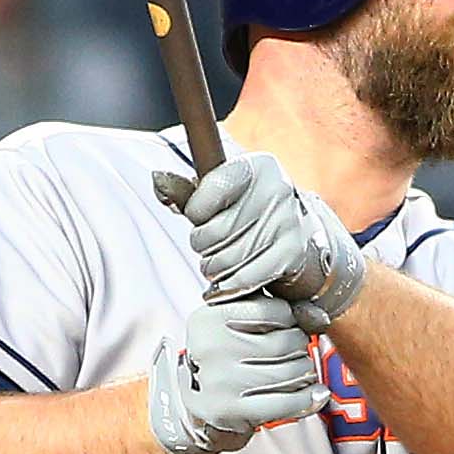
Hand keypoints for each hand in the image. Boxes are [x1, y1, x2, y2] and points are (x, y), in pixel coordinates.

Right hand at [146, 292, 321, 453]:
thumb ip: (270, 309)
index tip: (285, 328)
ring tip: (299, 372)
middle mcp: (211, 348)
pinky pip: (287, 402)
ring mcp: (220, 382)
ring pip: (290, 371)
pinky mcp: (232, 411)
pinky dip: (307, 398)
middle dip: (300, 347)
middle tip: (295, 353)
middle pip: (286, 342)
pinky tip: (315, 393)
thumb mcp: (233, 325)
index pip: (274, 310)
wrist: (195, 405)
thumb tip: (319, 317)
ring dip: (305, 372)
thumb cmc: (223, 357)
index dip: (290, 319)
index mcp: (209, 318)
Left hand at [158, 151, 364, 323]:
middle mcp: (276, 190)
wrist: (295, 234)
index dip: (196, 213)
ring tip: (216, 262)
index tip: (201, 217)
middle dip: (202, 245)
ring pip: (226, 259)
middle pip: (213, 232)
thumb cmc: (249, 212)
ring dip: (213, 267)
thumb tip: (158, 181)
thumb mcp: (222, 193)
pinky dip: (229, 285)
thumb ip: (188, 192)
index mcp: (256, 167)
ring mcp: (287, 223)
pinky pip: (246, 277)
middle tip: (207, 246)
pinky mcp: (291, 253)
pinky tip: (224, 283)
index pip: (205, 196)